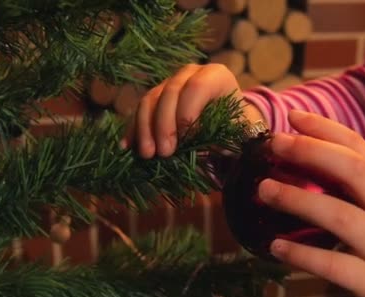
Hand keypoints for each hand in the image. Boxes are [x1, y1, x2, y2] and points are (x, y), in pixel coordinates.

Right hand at [122, 63, 263, 157]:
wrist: (229, 121)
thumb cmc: (235, 126)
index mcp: (216, 76)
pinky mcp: (155, 96)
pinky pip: (140, 109)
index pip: (197, 88)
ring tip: (147, 154)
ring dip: (145, 128)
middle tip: (164, 153)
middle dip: (164, 124)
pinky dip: (134, 129)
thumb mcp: (236, 131)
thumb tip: (196, 149)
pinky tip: (127, 147)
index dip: (187, 113)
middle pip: (169, 93)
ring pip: (150, 99)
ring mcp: (169, 82)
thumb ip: (220, 137)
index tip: (185, 141)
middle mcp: (190, 73)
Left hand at [259, 110, 364, 296]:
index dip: (325, 129)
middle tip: (274, 144)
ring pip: (343, 218)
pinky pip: (337, 267)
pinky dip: (304, 256)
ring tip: (264, 189)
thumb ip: (356, 180)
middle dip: (313, 152)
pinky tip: (275, 247)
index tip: (291, 116)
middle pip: (355, 172)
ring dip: (300, 201)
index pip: (359, 148)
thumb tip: (303, 153)